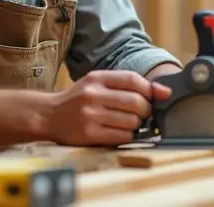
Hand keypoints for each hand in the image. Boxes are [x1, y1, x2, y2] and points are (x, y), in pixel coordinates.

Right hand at [45, 70, 171, 145]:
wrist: (48, 115)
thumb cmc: (78, 99)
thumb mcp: (97, 84)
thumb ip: (126, 85)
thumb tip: (165, 92)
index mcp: (96, 78)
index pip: (133, 80)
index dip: (150, 89)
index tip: (157, 96)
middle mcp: (93, 95)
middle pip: (136, 102)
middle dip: (146, 110)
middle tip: (143, 114)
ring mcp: (90, 115)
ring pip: (132, 121)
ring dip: (137, 125)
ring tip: (130, 123)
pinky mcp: (90, 134)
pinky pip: (123, 136)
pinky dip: (128, 136)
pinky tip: (121, 132)